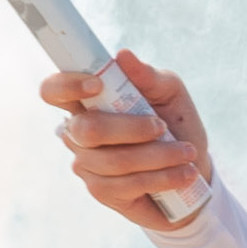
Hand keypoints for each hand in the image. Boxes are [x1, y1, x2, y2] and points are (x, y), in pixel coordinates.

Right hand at [41, 56, 212, 231]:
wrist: (193, 168)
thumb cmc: (175, 123)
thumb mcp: (170, 93)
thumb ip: (148, 76)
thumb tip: (123, 55)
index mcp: (87, 101)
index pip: (53, 90)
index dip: (66, 86)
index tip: (97, 85)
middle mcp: (78, 133)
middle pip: (86, 129)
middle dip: (131, 128)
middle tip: (162, 126)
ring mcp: (86, 164)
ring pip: (113, 161)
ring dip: (158, 156)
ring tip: (187, 153)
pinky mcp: (101, 191)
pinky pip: (128, 184)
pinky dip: (162, 177)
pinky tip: (183, 173)